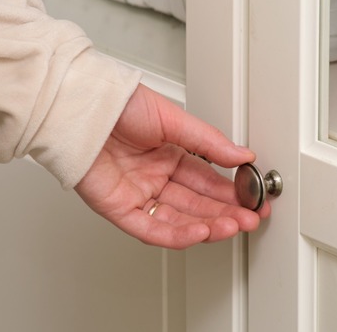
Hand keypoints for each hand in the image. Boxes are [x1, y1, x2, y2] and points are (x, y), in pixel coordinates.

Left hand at [74, 84, 270, 248]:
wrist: (82, 106)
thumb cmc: (118, 103)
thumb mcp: (172, 118)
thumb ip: (208, 142)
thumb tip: (242, 156)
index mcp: (168, 154)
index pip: (206, 181)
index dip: (231, 193)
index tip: (254, 200)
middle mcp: (154, 176)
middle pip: (196, 203)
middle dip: (226, 213)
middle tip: (251, 218)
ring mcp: (137, 193)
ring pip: (177, 219)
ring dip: (207, 226)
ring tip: (233, 226)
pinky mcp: (117, 208)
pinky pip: (150, 228)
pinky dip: (176, 234)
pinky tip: (200, 232)